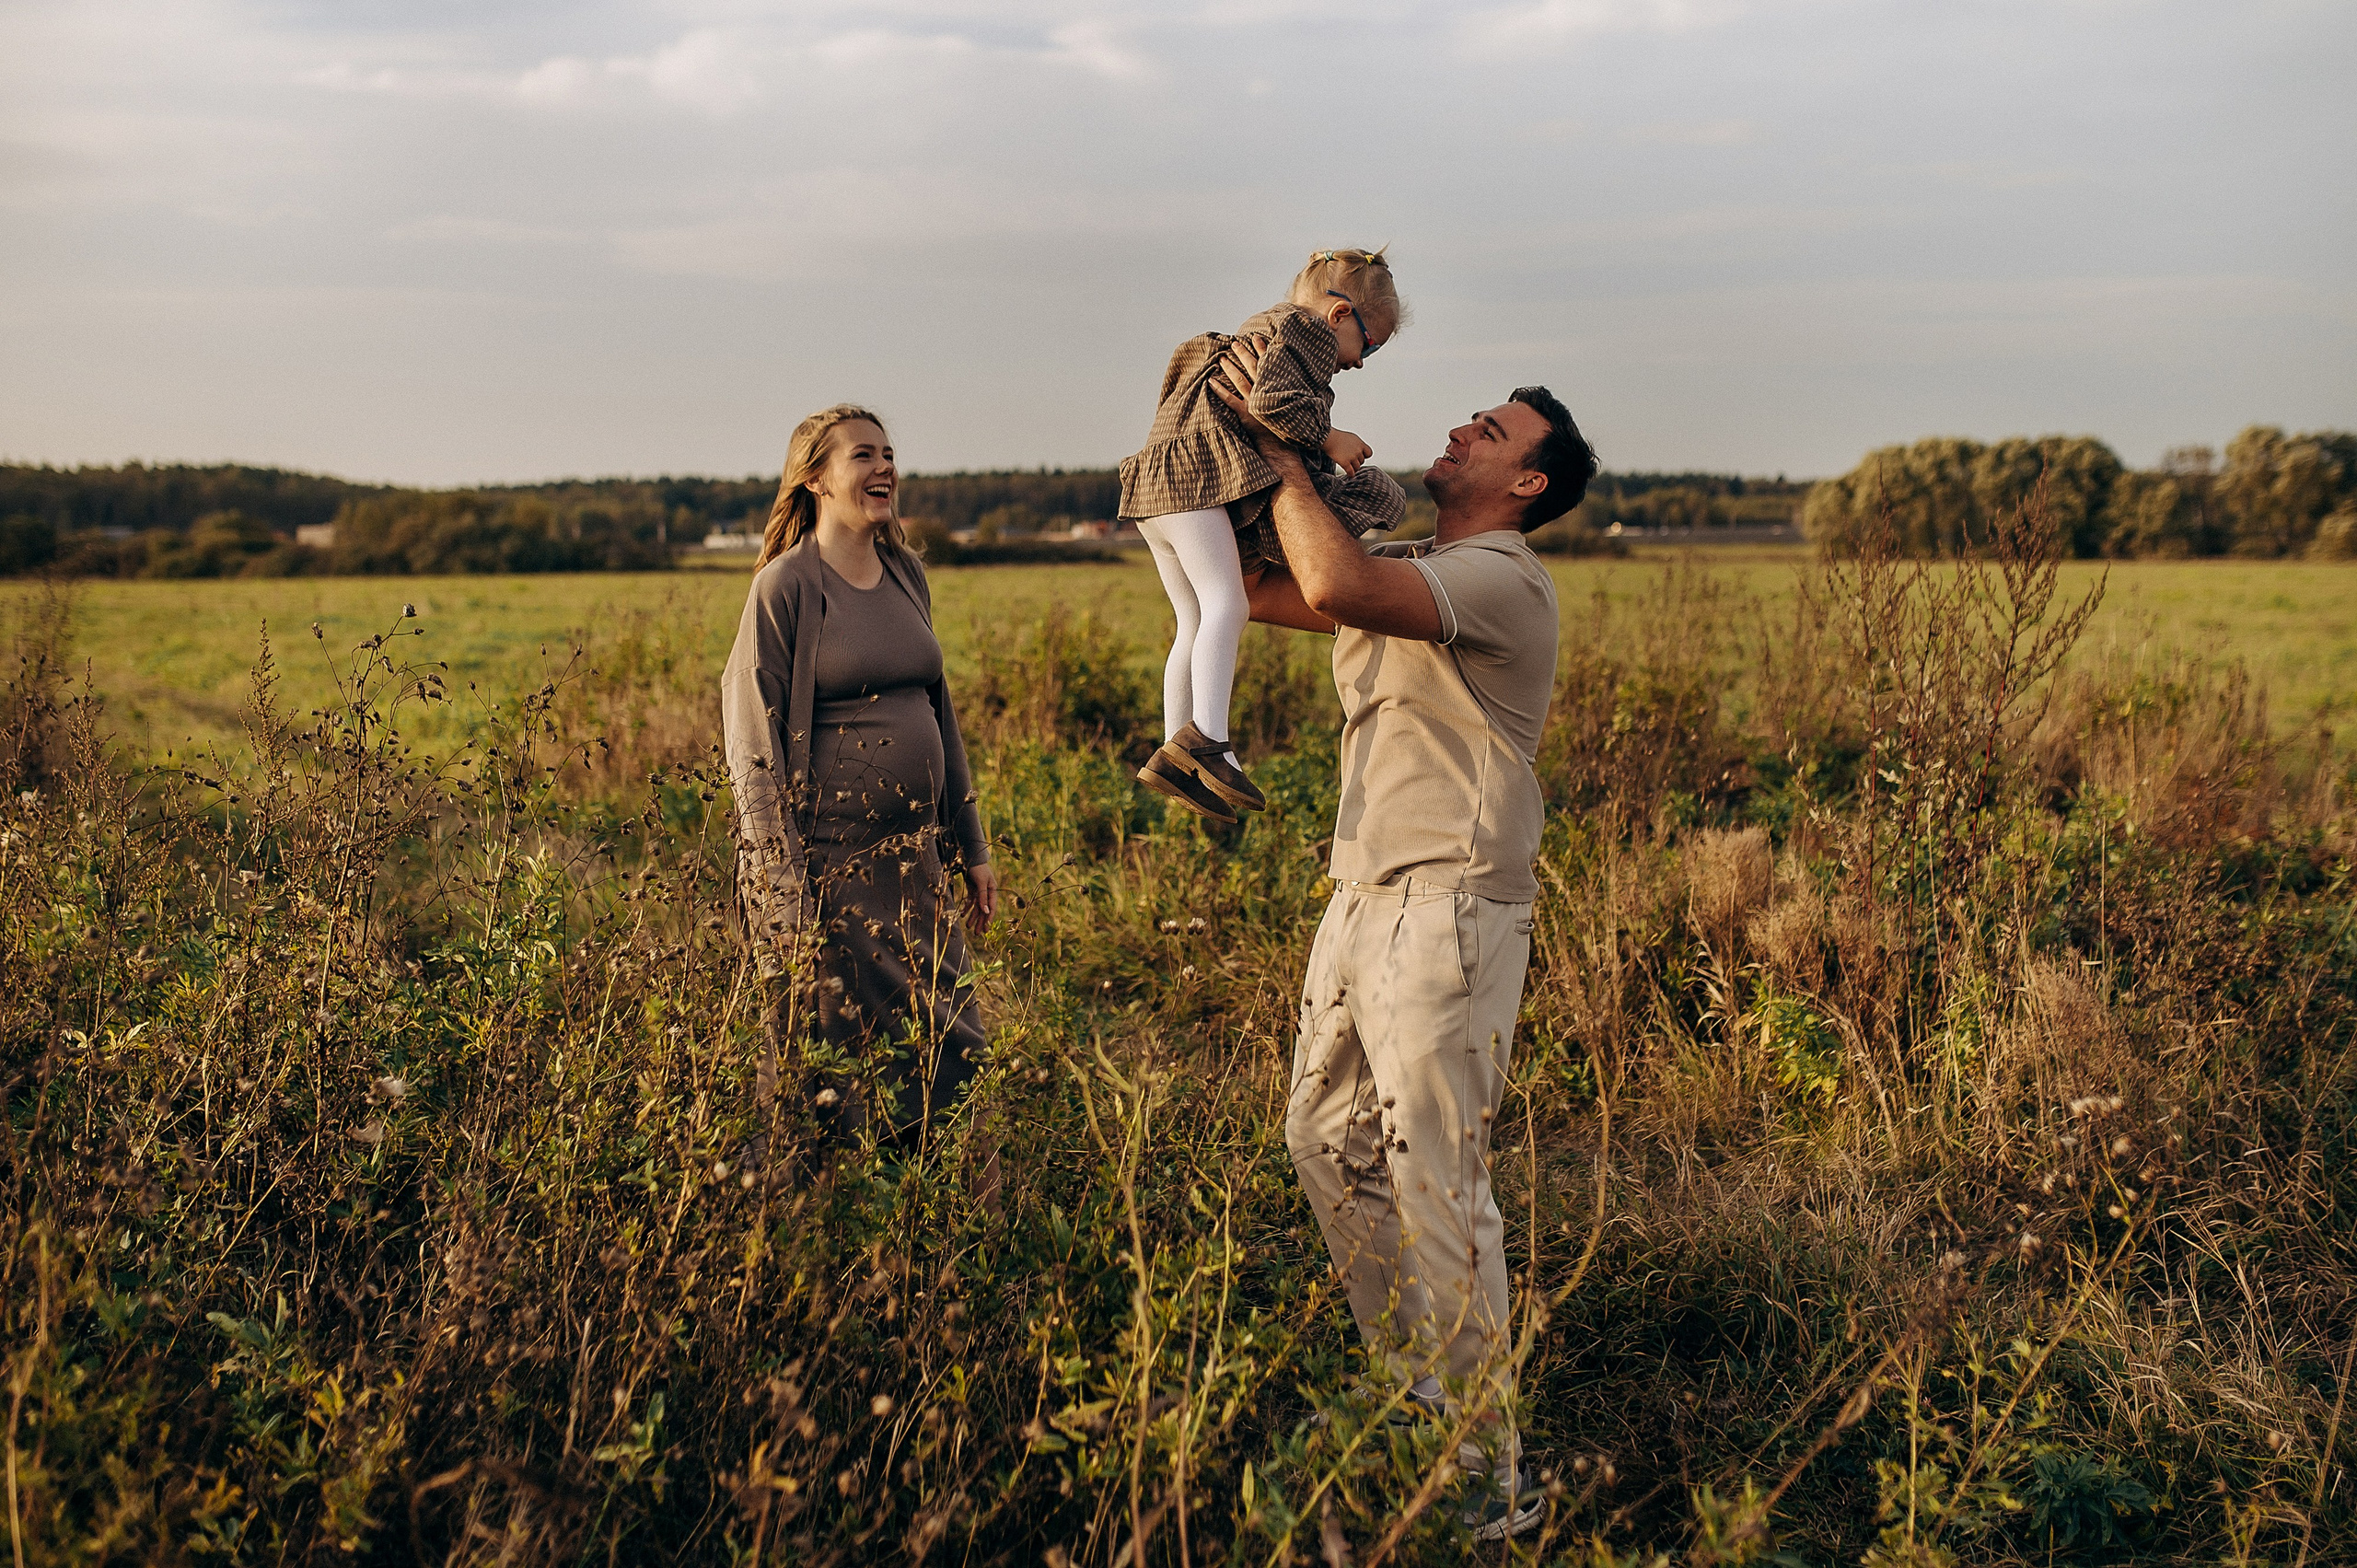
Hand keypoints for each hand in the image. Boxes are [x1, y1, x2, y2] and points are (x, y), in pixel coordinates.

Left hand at [963, 863, 998, 931]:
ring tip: (968, 927)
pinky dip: (967, 908)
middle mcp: (987, 892)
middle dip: (980, 921)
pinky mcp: (972, 889)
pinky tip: (963, 915)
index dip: (989, 918)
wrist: (969, 856)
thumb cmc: (978, 868)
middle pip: (984, 909)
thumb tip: (986, 911)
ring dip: (973, 917)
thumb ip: (983, 896)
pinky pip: (970, 901)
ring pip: (976, 907)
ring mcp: (979, 891)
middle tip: (977, 933)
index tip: (987, 928)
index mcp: (992, 890)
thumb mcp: (981, 882)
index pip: (992, 907)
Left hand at [1212, 334, 1289, 454]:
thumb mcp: (1298, 406)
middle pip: (1252, 367)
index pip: (1268, 363)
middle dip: (1243, 353)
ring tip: (1222, 357)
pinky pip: (1229, 400)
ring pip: (1239, 380)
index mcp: (1277, 387)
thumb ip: (1293, 392)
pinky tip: (1211, 381)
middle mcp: (1265, 392)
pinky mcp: (1245, 414)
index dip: (1263, 349)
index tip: (1257, 337)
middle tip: (1235, 342)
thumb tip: (1293, 381)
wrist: (1284, 447)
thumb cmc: (1294, 428)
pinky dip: (1219, 390)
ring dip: (1230, 367)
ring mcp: (1254, 402)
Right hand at [1322, 428, 1372, 474]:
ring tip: (1349, 467)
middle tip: (1351, 461)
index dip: (1365, 456)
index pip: (1369, 453)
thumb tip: (1361, 450)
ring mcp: (1352, 457)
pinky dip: (1351, 474)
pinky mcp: (1345, 463)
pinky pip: (1351, 472)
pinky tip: (1349, 474)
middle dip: (1357, 462)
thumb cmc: (1338, 437)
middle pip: (1362, 461)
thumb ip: (1358, 444)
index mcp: (1360, 444)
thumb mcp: (1352, 437)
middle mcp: (1358, 451)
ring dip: (1354, 468)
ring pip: (1357, 467)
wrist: (1329, 438)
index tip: (1360, 456)